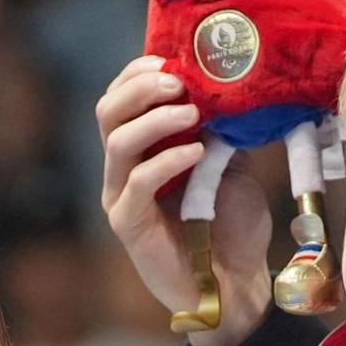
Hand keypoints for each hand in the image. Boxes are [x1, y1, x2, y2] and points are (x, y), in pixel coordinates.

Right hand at [97, 54, 274, 345]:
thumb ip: (220, 131)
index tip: (172, 59)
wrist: (236, 286)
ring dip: (155, 119)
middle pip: (108, 112)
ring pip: (117, 142)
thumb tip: (225, 88)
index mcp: (143, 149)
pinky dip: (167, 161)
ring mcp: (121, 197)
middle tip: (178, 81)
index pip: (122, 99)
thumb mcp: (231, 165)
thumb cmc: (232, 228)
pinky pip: (138, 183)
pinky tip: (196, 152)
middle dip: (140, 88)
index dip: (139, 73)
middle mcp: (123, 170)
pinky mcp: (129, 225)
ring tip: (192, 113)